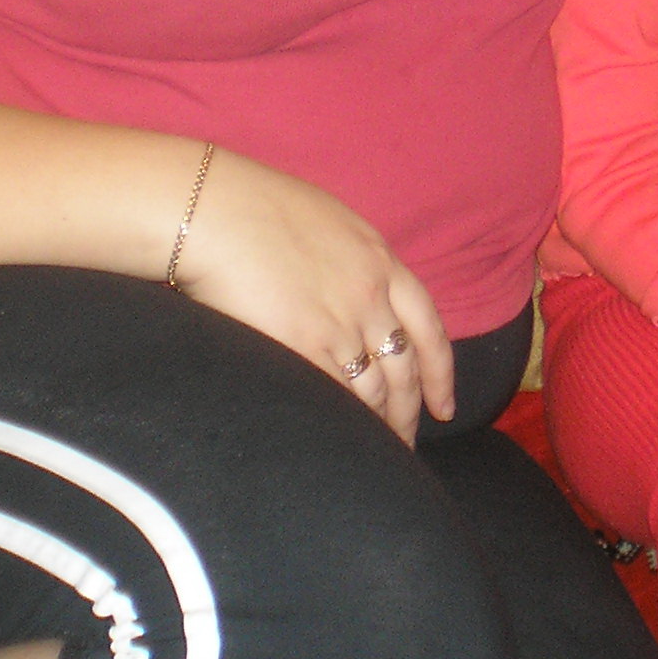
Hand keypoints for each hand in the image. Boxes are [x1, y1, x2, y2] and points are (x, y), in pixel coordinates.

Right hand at [175, 149, 455, 442]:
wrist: (215, 209)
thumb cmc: (254, 205)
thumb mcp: (326, 221)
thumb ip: (350, 260)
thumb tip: (352, 290)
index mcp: (380, 260)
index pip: (428, 327)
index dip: (440, 374)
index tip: (442, 406)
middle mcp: (369, 296)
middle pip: (404, 369)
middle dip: (407, 413)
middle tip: (403, 444)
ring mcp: (339, 323)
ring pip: (374, 391)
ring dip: (378, 426)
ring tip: (372, 453)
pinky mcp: (302, 345)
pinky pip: (336, 396)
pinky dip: (344, 423)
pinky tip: (341, 442)